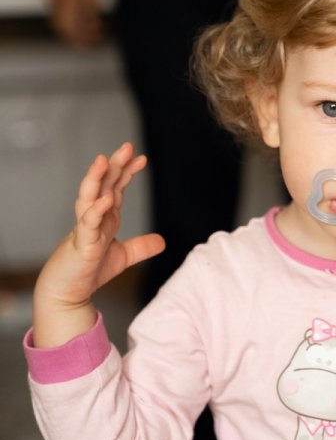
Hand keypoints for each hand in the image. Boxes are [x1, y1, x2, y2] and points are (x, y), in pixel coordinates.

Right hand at [33, 143, 163, 347]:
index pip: (116, 187)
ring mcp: (85, 228)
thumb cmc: (89, 271)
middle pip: (103, 184)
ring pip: (89, 197)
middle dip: (114, 165)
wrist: (68, 293)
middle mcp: (94, 217)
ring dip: (96, 178)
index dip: (127, 171)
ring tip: (104, 160)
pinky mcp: (81, 243)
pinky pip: (88, 223)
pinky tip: (106, 199)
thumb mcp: (123, 256)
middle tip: (127, 146)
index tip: (142, 158)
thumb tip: (162, 241)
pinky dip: (97, 210)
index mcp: (105, 216)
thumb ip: (141, 247)